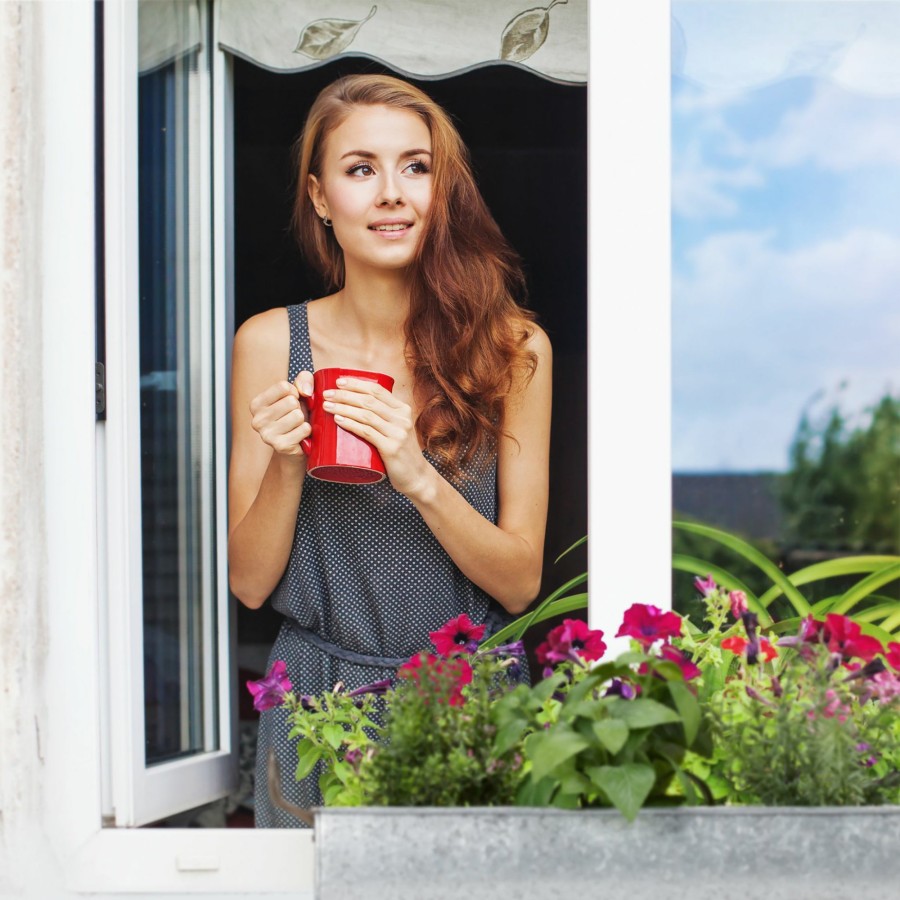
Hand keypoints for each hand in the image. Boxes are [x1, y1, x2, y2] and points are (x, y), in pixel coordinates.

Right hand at [249, 371, 313, 457]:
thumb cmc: (294, 414)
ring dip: (303, 420)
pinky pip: (304, 429)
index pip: (283, 387)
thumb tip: (305, 391)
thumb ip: (304, 379)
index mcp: (256, 404)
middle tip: (293, 417)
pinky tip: (300, 435)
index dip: (294, 392)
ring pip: (298, 415)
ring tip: (296, 426)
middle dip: (298, 408)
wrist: (295, 445)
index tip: (291, 401)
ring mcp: (267, 435)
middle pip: (291, 401)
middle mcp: (257, 420)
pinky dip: (307, 431)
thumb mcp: (298, 392)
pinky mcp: (280, 446)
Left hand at [321, 377, 430, 495]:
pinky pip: (367, 432)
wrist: (416, 477)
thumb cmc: (400, 453)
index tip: (338, 382)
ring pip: (366, 414)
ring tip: (327, 406)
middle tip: (326, 394)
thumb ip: (383, 418)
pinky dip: (350, 424)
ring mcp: (397, 433)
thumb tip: (356, 407)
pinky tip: (338, 420)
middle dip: (344, 394)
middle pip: (369, 400)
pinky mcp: (391, 448)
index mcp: (403, 409)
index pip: (377, 390)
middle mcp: (402, 418)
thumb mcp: (396, 430)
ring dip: (343, 408)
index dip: (357, 383)